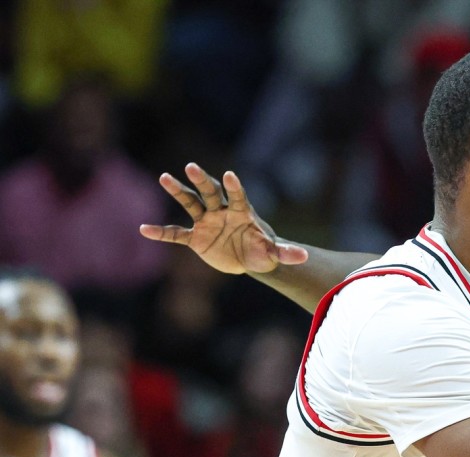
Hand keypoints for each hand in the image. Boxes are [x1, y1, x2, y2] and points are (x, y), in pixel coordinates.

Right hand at [138, 163, 308, 274]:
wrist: (248, 257)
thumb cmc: (263, 250)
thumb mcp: (274, 253)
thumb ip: (286, 253)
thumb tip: (305, 256)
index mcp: (241, 212)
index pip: (237, 195)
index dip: (235, 187)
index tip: (231, 175)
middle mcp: (221, 211)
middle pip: (210, 191)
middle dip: (202, 179)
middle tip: (190, 167)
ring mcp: (206, 222)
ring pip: (190, 203)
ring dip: (178, 191)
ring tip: (164, 178)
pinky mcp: (196, 238)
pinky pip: (176, 234)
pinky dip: (162, 233)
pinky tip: (145, 230)